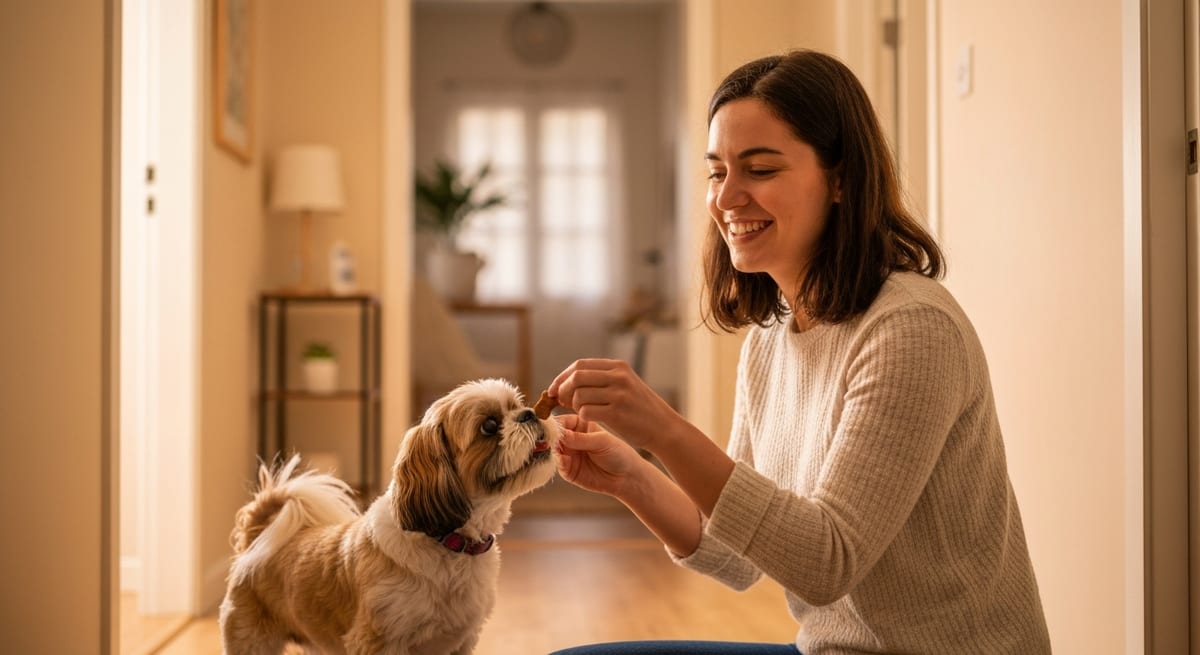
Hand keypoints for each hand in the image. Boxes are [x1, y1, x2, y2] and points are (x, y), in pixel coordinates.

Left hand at [548, 358, 676, 450]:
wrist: (663, 428)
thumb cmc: (639, 410)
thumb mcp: (624, 385)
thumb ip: (600, 380)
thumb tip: (565, 383)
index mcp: (618, 367)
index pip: (579, 365)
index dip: (562, 377)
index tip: (553, 390)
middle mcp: (618, 377)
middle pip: (576, 377)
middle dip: (562, 390)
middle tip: (560, 402)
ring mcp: (618, 394)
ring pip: (578, 395)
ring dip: (573, 406)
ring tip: (580, 412)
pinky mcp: (617, 413)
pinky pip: (586, 412)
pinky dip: (581, 417)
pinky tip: (588, 421)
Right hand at [554, 413, 650, 499]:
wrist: (626, 477)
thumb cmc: (618, 453)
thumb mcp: (602, 442)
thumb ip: (581, 438)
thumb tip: (560, 434)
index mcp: (580, 425)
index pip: (562, 420)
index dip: (555, 422)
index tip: (550, 425)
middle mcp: (571, 439)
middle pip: (554, 435)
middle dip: (549, 436)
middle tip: (549, 437)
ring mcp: (568, 454)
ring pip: (553, 449)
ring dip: (551, 449)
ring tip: (556, 448)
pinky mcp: (568, 470)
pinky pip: (558, 465)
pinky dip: (558, 462)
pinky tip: (563, 460)